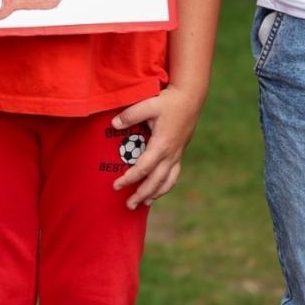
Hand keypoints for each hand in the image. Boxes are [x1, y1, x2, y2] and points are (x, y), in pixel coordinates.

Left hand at [112, 84, 204, 209]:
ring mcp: (177, 154)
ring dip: (155, 194)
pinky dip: (165, 185)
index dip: (129, 179)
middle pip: (156, 181)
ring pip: (168, 181)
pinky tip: (159, 190)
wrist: (190, 98)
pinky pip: (174, 174)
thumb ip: (130, 115)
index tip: (116, 186)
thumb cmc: (168, 101)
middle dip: (142, 194)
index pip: (143, 168)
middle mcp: (171, 153)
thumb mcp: (147, 104)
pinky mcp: (180, 152)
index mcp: (162, 145)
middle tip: (128, 206)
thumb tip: (114, 123)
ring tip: (143, 204)